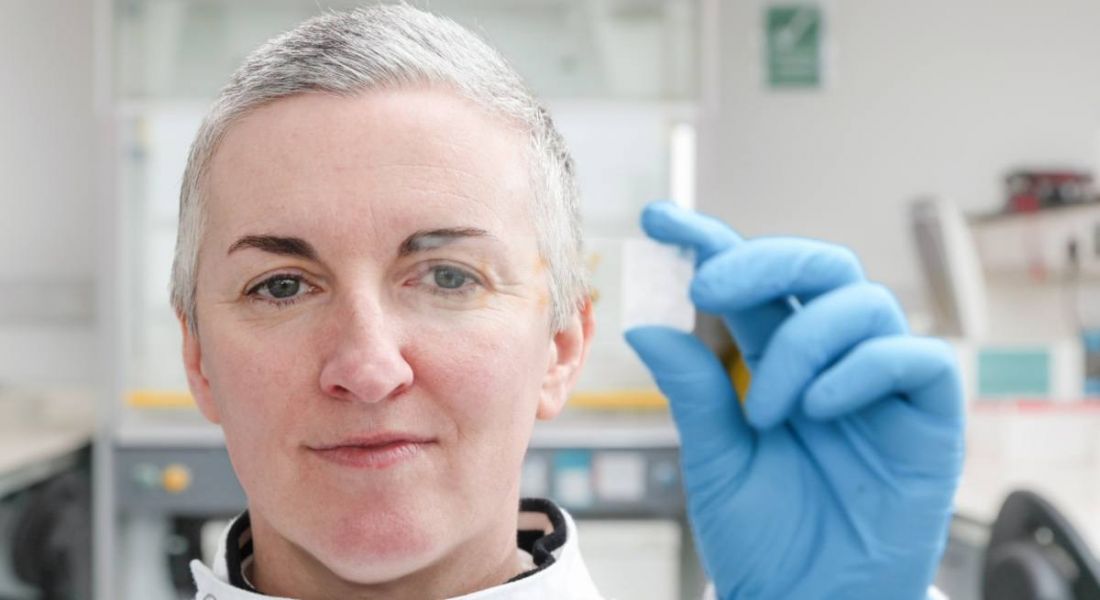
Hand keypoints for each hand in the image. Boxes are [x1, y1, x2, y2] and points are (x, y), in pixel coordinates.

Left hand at [624, 202, 964, 599]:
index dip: (710, 242)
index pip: (751, 285)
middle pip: (816, 267)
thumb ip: (693, 391)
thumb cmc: (765, 536)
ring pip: (862, 302)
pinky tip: (819, 409)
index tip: (660, 218)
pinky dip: (860, 368)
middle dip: (761, 261)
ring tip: (770, 411)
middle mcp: (832, 360)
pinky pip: (912, 356)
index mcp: (778, 362)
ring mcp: (882, 383)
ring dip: (804, 344)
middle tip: (708, 283)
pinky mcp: (929, 415)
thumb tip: (648, 326)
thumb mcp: (715, 458)